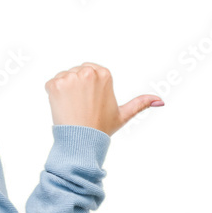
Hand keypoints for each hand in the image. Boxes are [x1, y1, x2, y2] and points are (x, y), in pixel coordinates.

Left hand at [44, 62, 163, 135]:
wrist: (82, 141)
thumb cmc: (101, 128)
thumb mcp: (123, 115)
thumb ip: (140, 104)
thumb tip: (160, 101)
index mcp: (104, 73)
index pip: (88, 72)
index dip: (86, 89)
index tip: (89, 103)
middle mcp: (88, 71)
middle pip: (75, 73)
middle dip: (75, 88)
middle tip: (80, 107)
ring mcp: (71, 77)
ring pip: (63, 78)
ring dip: (64, 91)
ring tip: (72, 108)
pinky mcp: (56, 84)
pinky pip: (51, 84)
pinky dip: (53, 95)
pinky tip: (62, 107)